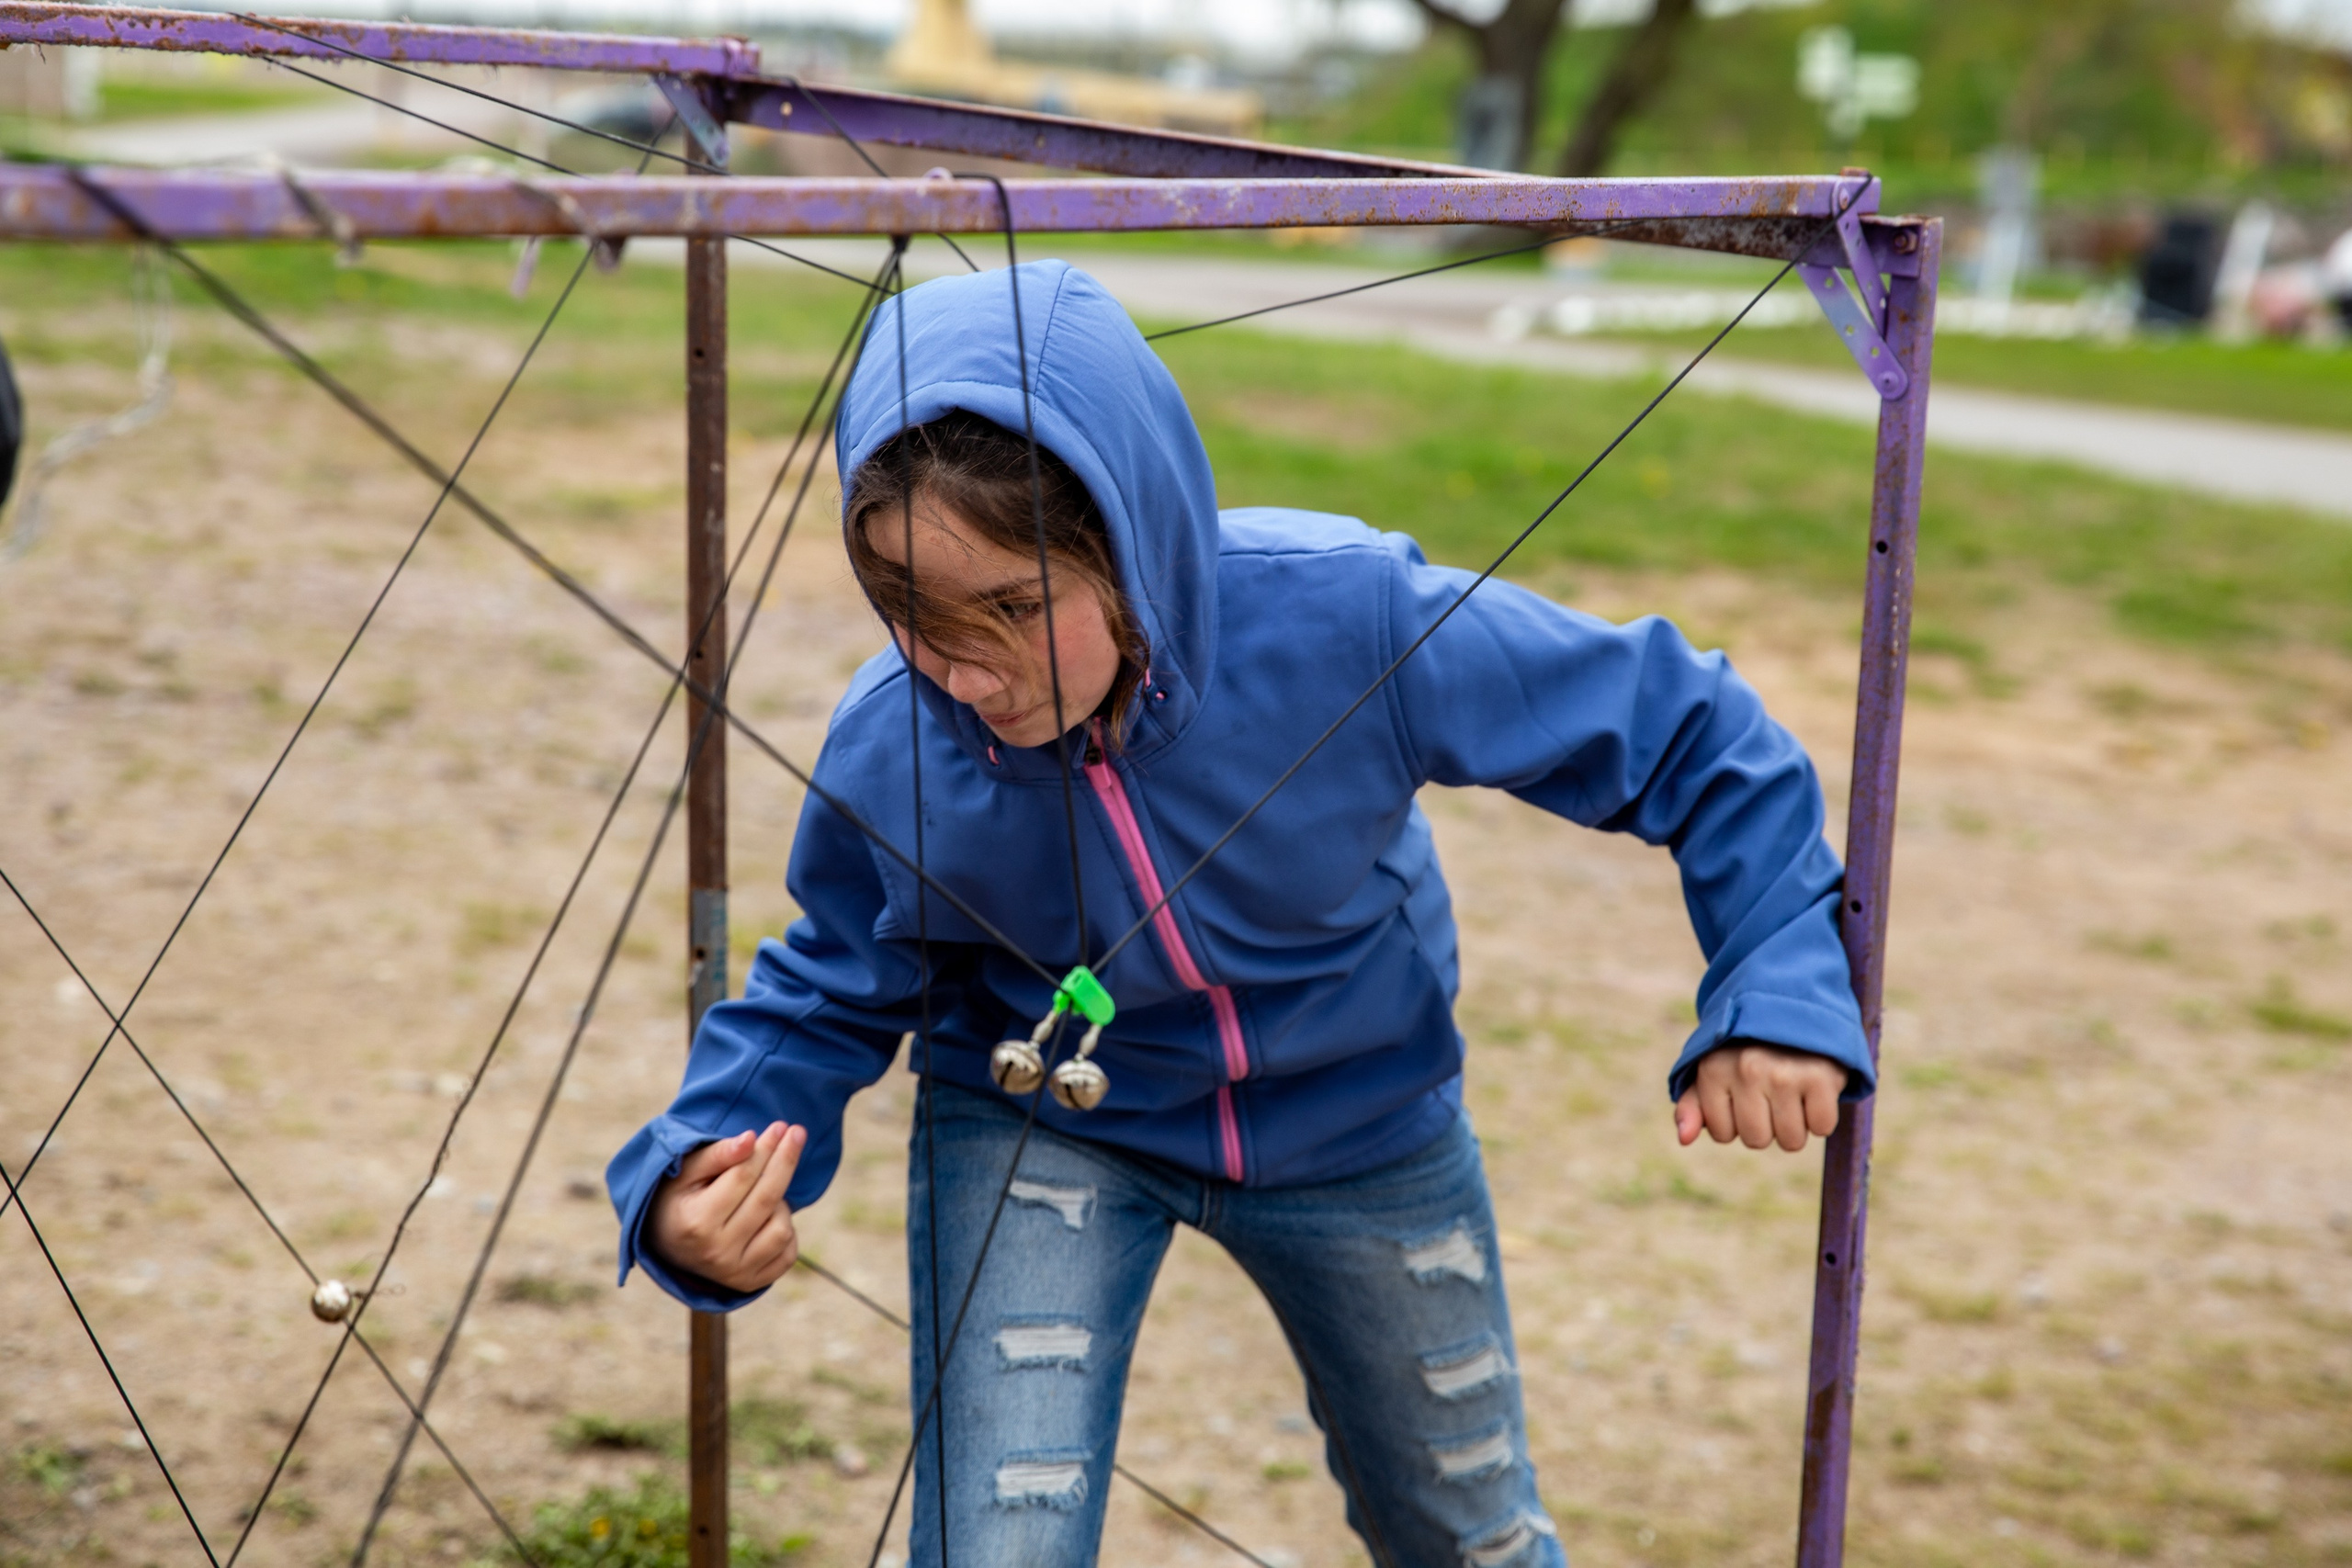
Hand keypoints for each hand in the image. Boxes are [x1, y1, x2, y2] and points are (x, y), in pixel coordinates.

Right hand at [648, 1121, 806, 1292]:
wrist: (664, 1247)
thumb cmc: (676, 1200)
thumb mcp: (684, 1173)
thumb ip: (716, 1155)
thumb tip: (751, 1138)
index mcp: (696, 1221)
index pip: (743, 1176)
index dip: (765, 1148)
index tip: (780, 1127)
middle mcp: (716, 1252)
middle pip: (767, 1198)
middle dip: (785, 1160)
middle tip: (796, 1133)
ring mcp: (735, 1272)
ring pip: (781, 1228)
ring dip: (781, 1201)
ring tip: (764, 1188)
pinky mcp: (750, 1283)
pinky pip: (787, 1255)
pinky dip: (787, 1232)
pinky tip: (771, 1216)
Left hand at [1674, 1043, 1843, 1152]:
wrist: (1799, 1012)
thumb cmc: (1749, 1051)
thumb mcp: (1714, 1070)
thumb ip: (1693, 1105)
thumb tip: (1684, 1138)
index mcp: (1714, 1069)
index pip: (1722, 1133)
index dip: (1737, 1122)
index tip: (1745, 1094)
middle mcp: (1747, 1070)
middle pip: (1757, 1140)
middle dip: (1767, 1126)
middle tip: (1773, 1093)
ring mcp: (1784, 1074)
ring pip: (1790, 1140)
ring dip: (1796, 1125)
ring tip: (1794, 1091)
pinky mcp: (1820, 1078)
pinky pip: (1821, 1128)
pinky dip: (1821, 1116)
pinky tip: (1814, 1090)